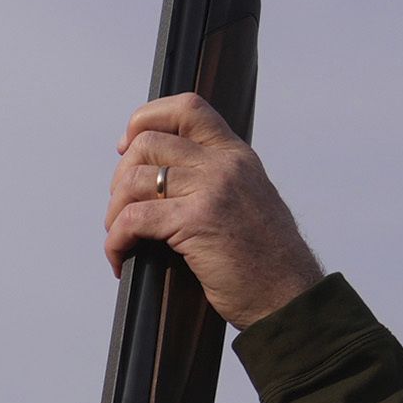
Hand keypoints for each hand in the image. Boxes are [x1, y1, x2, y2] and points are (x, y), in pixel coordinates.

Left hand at [105, 92, 321, 330]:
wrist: (288, 295)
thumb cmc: (263, 262)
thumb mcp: (245, 203)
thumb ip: (213, 182)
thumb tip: (162, 182)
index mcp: (236, 155)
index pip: (187, 108)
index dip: (146, 119)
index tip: (127, 148)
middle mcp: (224, 164)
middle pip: (148, 144)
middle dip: (119, 178)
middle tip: (120, 212)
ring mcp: (212, 189)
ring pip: (134, 180)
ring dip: (114, 213)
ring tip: (120, 240)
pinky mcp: (197, 221)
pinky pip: (133, 220)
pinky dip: (115, 241)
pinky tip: (120, 259)